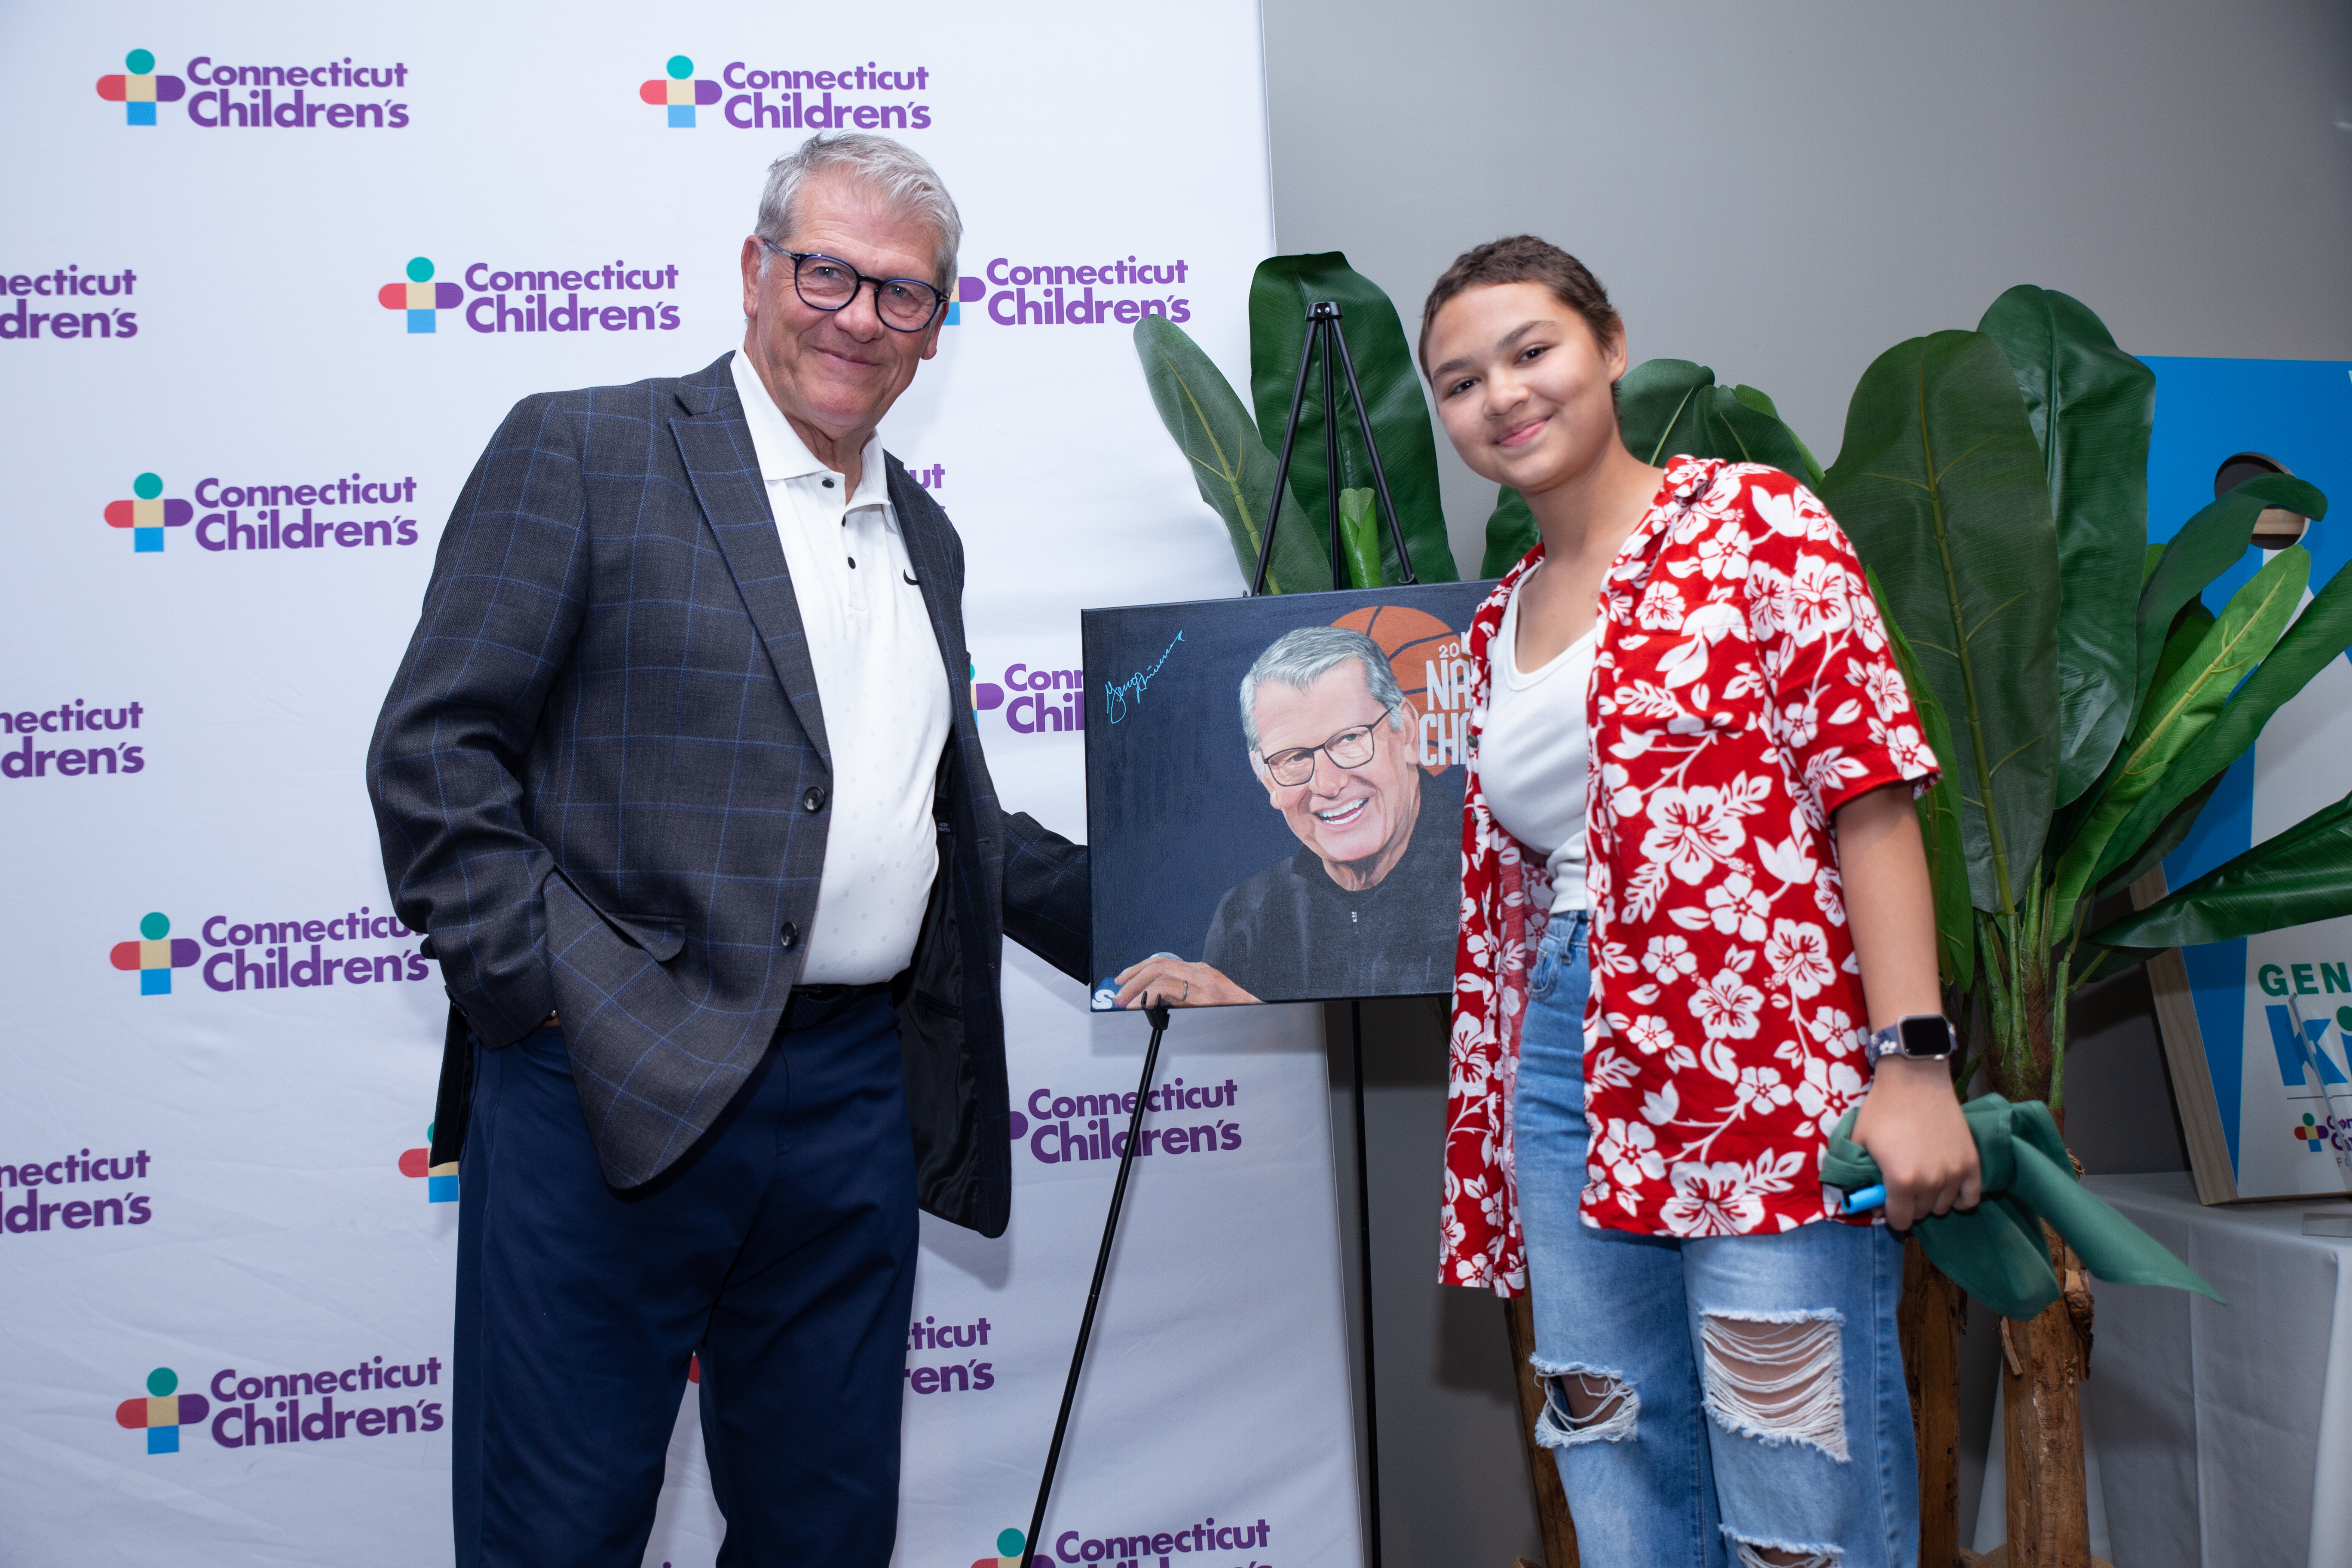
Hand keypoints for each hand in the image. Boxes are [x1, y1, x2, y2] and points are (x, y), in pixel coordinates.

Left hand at [1112, 956, 1255, 1009]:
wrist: (1265, 1011)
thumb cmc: (1240, 1009)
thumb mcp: (1212, 1000)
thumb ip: (1188, 998)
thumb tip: (1159, 1005)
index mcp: (1201, 971)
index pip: (1163, 962)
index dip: (1139, 970)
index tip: (1124, 981)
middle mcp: (1201, 971)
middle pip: (1158, 963)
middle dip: (1133, 975)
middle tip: (1118, 993)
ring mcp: (1204, 981)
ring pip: (1160, 972)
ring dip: (1136, 986)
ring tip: (1124, 1002)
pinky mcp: (1206, 995)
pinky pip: (1169, 988)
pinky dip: (1149, 996)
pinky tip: (1140, 1006)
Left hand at [1849, 1057, 1980, 1230]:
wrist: (1915, 1082)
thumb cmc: (1882, 1110)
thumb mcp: (1859, 1142)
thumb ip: (1859, 1176)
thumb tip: (1865, 1202)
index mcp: (1901, 1181)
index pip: (1900, 1221)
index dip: (1890, 1213)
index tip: (1887, 1201)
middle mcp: (1931, 1182)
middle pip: (1921, 1213)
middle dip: (1908, 1203)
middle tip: (1902, 1183)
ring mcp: (1955, 1173)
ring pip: (1943, 1206)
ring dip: (1931, 1198)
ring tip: (1923, 1177)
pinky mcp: (1972, 1163)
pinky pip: (1971, 1197)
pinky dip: (1960, 1196)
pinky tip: (1947, 1185)